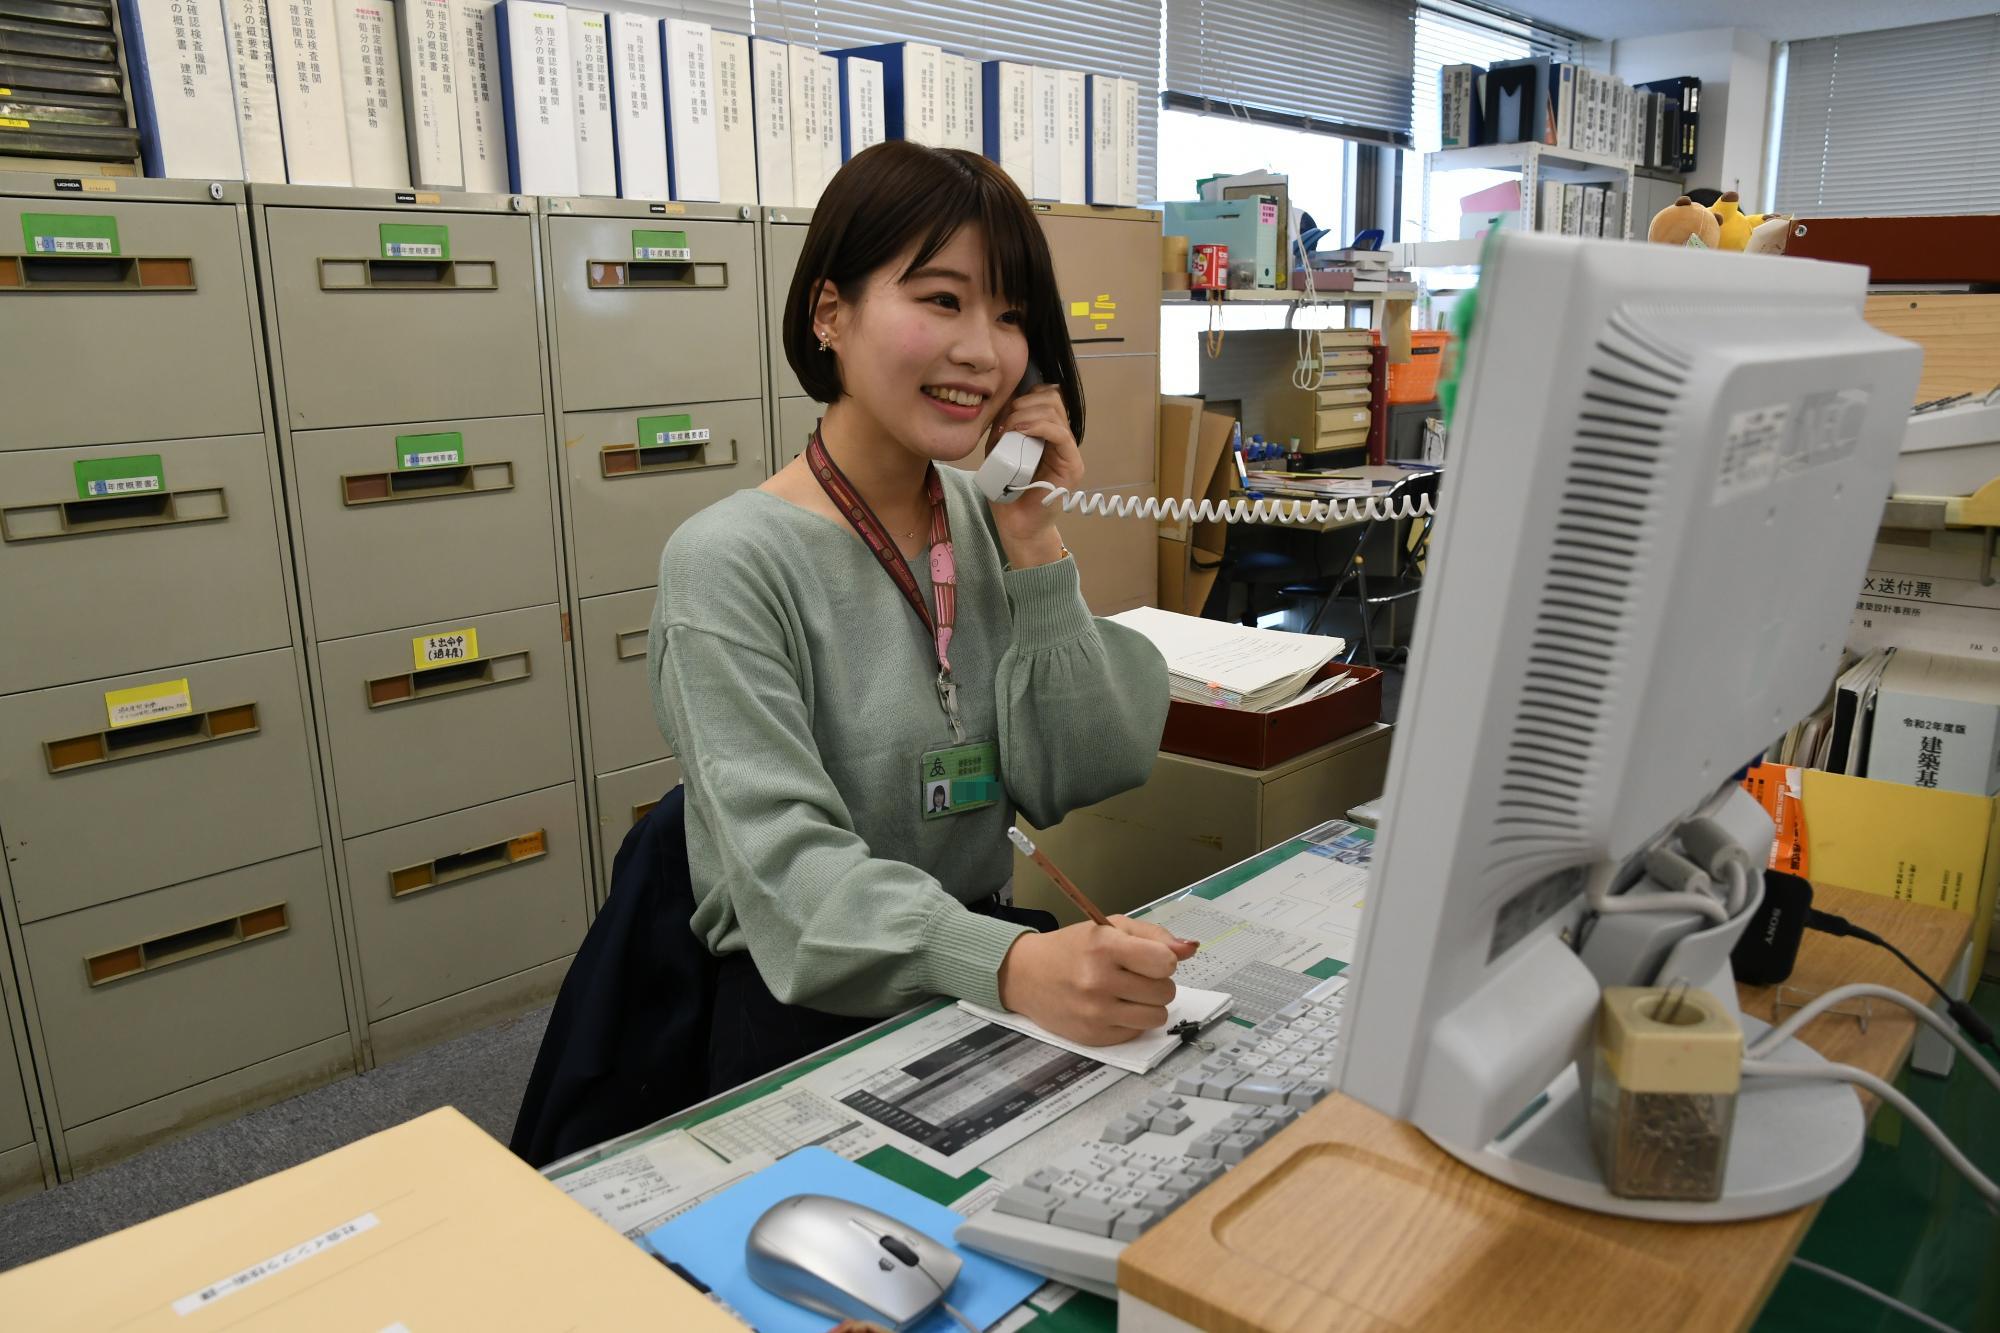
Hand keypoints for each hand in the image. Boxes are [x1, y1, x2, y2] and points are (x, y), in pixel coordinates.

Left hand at [985, 383, 1080, 567]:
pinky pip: (1060, 434)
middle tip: (1003, 423)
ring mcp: (1068, 451)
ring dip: (1026, 414)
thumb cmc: (1007, 492)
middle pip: (1051, 397)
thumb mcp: (999, 451)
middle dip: (1023, 403)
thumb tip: (1001, 404)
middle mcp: (1061, 439)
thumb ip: (1003, 429)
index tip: (1002, 412)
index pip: (1045, 396)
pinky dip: (1038, 426)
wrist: (1016, 525)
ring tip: (1008, 430)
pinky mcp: (1072, 465)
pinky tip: (1020, 431)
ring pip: (1055, 411)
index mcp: (1046, 433)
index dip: (1024, 396)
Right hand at [996, 915, 1199, 1046]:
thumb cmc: (1073, 947)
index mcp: (1104, 947)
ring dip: (1149, 1005)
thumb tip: (1191, 949)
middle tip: (1134, 976)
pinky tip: (1111, 1008)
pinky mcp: (1093, 1037)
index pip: (1165, 962)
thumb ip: (1154, 936)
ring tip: (1127, 994)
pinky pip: (1136, 1033)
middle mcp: (1099, 982)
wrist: (1026, 975)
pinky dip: (1131, 1021)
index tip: (1150, 958)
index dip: (1164, 960)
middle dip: (1156, 983)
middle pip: (1166, 992)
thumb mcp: (1109, 928)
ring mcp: (1095, 1013)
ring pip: (1157, 1017)